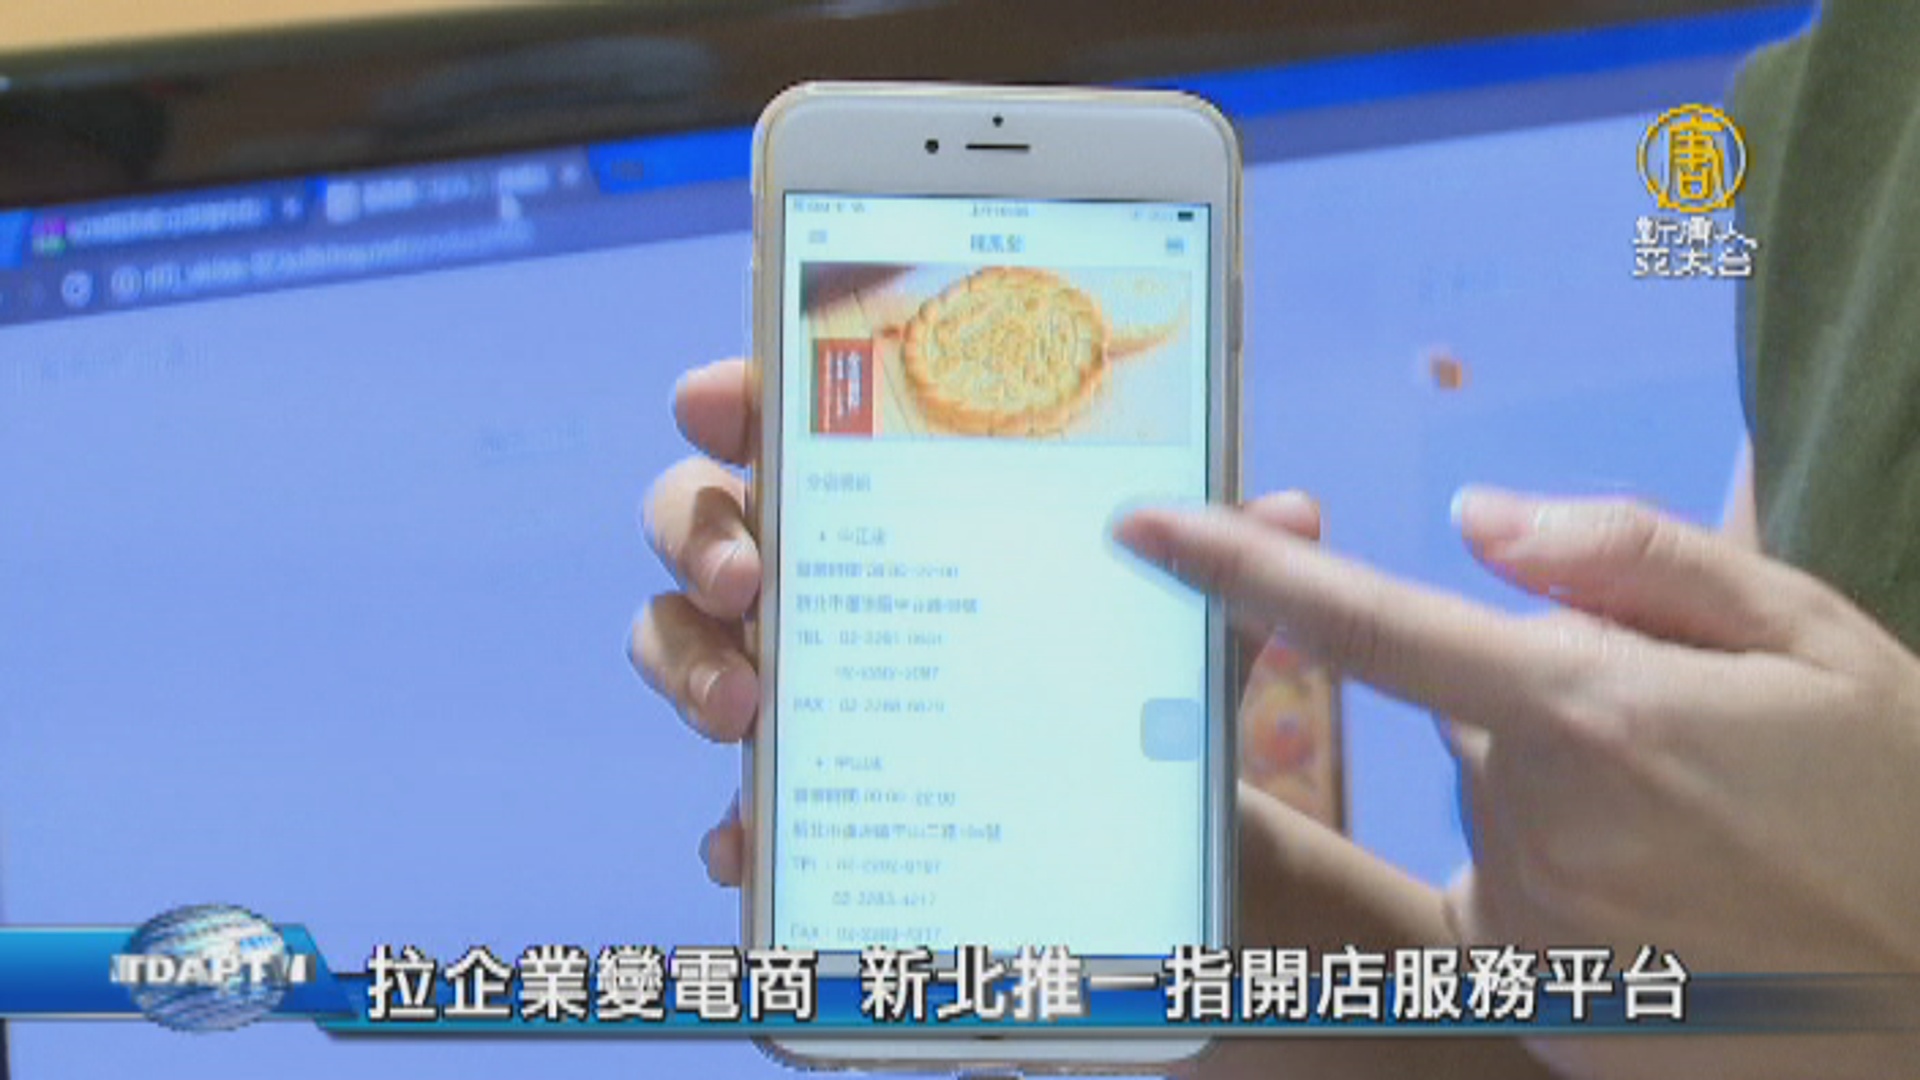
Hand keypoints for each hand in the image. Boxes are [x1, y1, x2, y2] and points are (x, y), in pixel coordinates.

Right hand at [627, 358, 1328, 880]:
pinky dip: (738, 819)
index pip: (786, 416)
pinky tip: (752, 845)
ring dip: (690, 667)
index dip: (736, 395)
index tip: (722, 400)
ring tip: (748, 711)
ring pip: (680, 643)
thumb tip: (1293, 507)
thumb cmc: (1127, 672)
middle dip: (701, 534)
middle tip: (752, 578)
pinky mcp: (804, 796)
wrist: (1125, 819)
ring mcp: (796, 683)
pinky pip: (740, 801)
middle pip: (697, 517)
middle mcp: (820, 574)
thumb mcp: (1173, 616)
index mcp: (889, 494)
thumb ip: (1215, 563)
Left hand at [1117, 489, 1919, 1078]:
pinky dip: (1567, 886)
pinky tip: (1675, 906)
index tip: (1140, 527)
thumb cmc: (1900, 807)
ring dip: (1567, 801)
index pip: (1366, 625)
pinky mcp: (1528, 1006)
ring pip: (1493, 810)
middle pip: (1472, 718)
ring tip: (1704, 839)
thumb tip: (1478, 519)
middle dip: (1548, 706)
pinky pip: (1507, 901)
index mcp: (1585, 713)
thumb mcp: (1810, 640)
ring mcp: (1523, 934)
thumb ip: (1632, 559)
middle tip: (1686, 747)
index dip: (1237, 569)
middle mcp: (1529, 828)